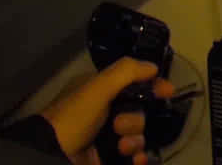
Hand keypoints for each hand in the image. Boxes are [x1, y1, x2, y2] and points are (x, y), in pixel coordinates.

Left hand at [38, 57, 174, 164]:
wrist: (54, 154)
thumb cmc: (74, 117)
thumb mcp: (98, 87)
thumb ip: (126, 72)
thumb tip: (153, 66)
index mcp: (100, 91)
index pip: (133, 84)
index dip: (152, 86)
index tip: (167, 91)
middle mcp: (106, 112)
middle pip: (139, 111)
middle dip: (134, 120)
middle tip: (118, 125)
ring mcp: (107, 137)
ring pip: (138, 134)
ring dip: (134, 140)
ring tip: (120, 146)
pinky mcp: (109, 157)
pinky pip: (135, 155)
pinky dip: (138, 157)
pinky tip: (135, 159)